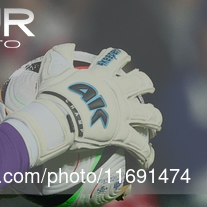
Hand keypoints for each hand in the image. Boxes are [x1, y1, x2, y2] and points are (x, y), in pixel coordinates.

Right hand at [0, 43, 162, 167]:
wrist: (54, 119)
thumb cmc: (52, 96)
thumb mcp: (53, 70)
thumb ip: (61, 55)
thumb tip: (69, 46)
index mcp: (100, 76)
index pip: (116, 59)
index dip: (121, 57)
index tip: (124, 58)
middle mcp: (115, 92)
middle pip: (141, 82)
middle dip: (145, 84)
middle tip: (146, 87)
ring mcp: (120, 114)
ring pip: (149, 115)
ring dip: (154, 119)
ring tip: (155, 124)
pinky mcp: (119, 134)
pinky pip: (138, 145)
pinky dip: (145, 154)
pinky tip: (147, 160)